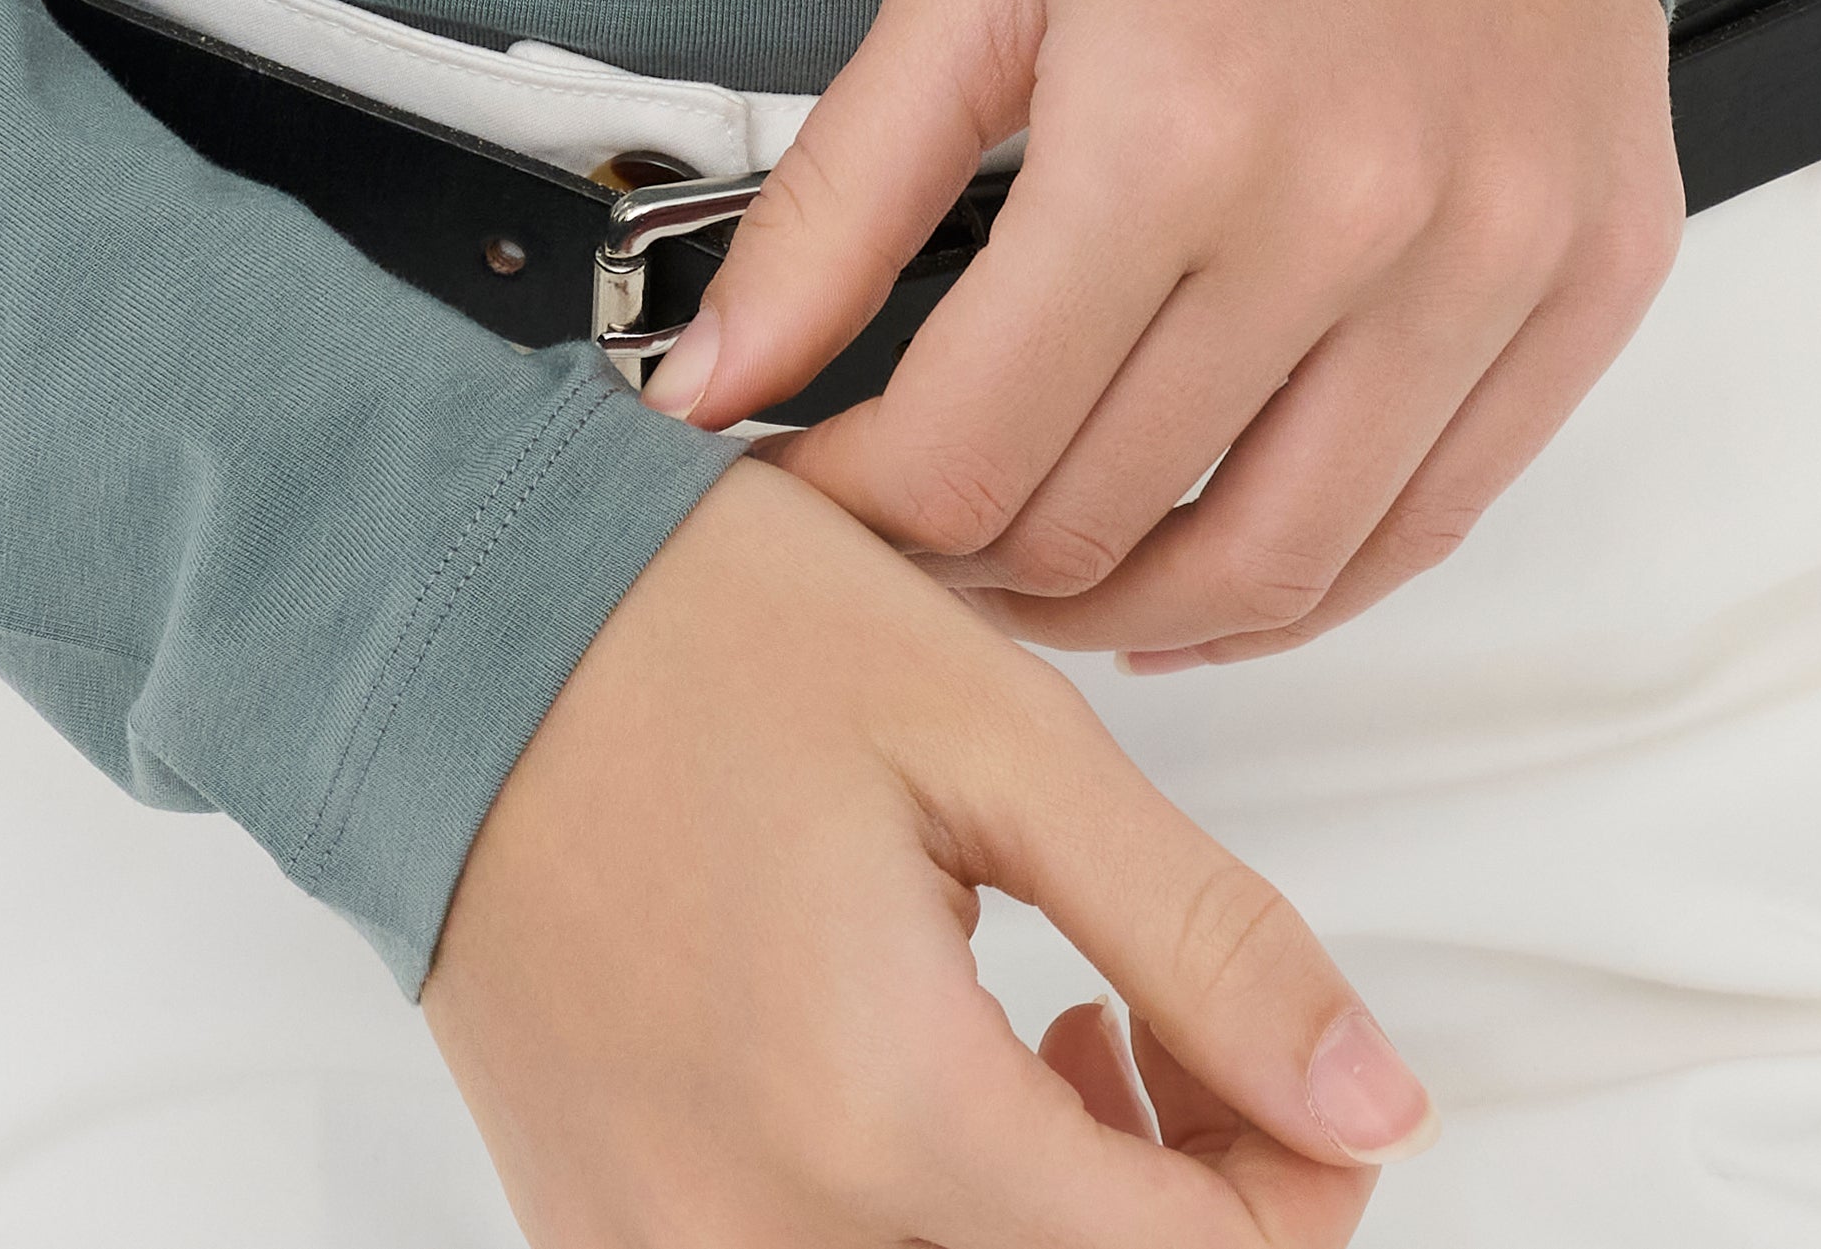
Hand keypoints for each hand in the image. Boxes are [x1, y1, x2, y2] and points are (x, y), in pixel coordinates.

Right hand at [423, 447, 1424, 1243]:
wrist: (442, 632)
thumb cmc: (696, 636)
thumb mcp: (998, 736)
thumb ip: (1204, 934)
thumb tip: (1378, 1098)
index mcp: (886, 1116)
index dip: (1300, 1180)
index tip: (1304, 1065)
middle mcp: (764, 1240)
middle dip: (1187, 1197)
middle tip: (1173, 1020)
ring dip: (1060, 1217)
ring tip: (1065, 1025)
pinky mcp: (614, 1245)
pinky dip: (929, 1215)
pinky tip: (936, 1064)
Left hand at [648, 0, 1681, 666]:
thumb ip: (839, 201)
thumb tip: (705, 391)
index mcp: (1170, 129)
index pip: (967, 459)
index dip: (857, 511)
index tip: (818, 488)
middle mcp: (1345, 217)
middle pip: (1109, 528)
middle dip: (975, 561)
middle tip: (923, 521)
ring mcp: (1489, 259)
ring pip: (1278, 572)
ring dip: (1137, 607)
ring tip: (1056, 561)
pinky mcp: (1591, 274)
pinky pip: (1437, 514)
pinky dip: (1312, 573)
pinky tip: (1219, 543)